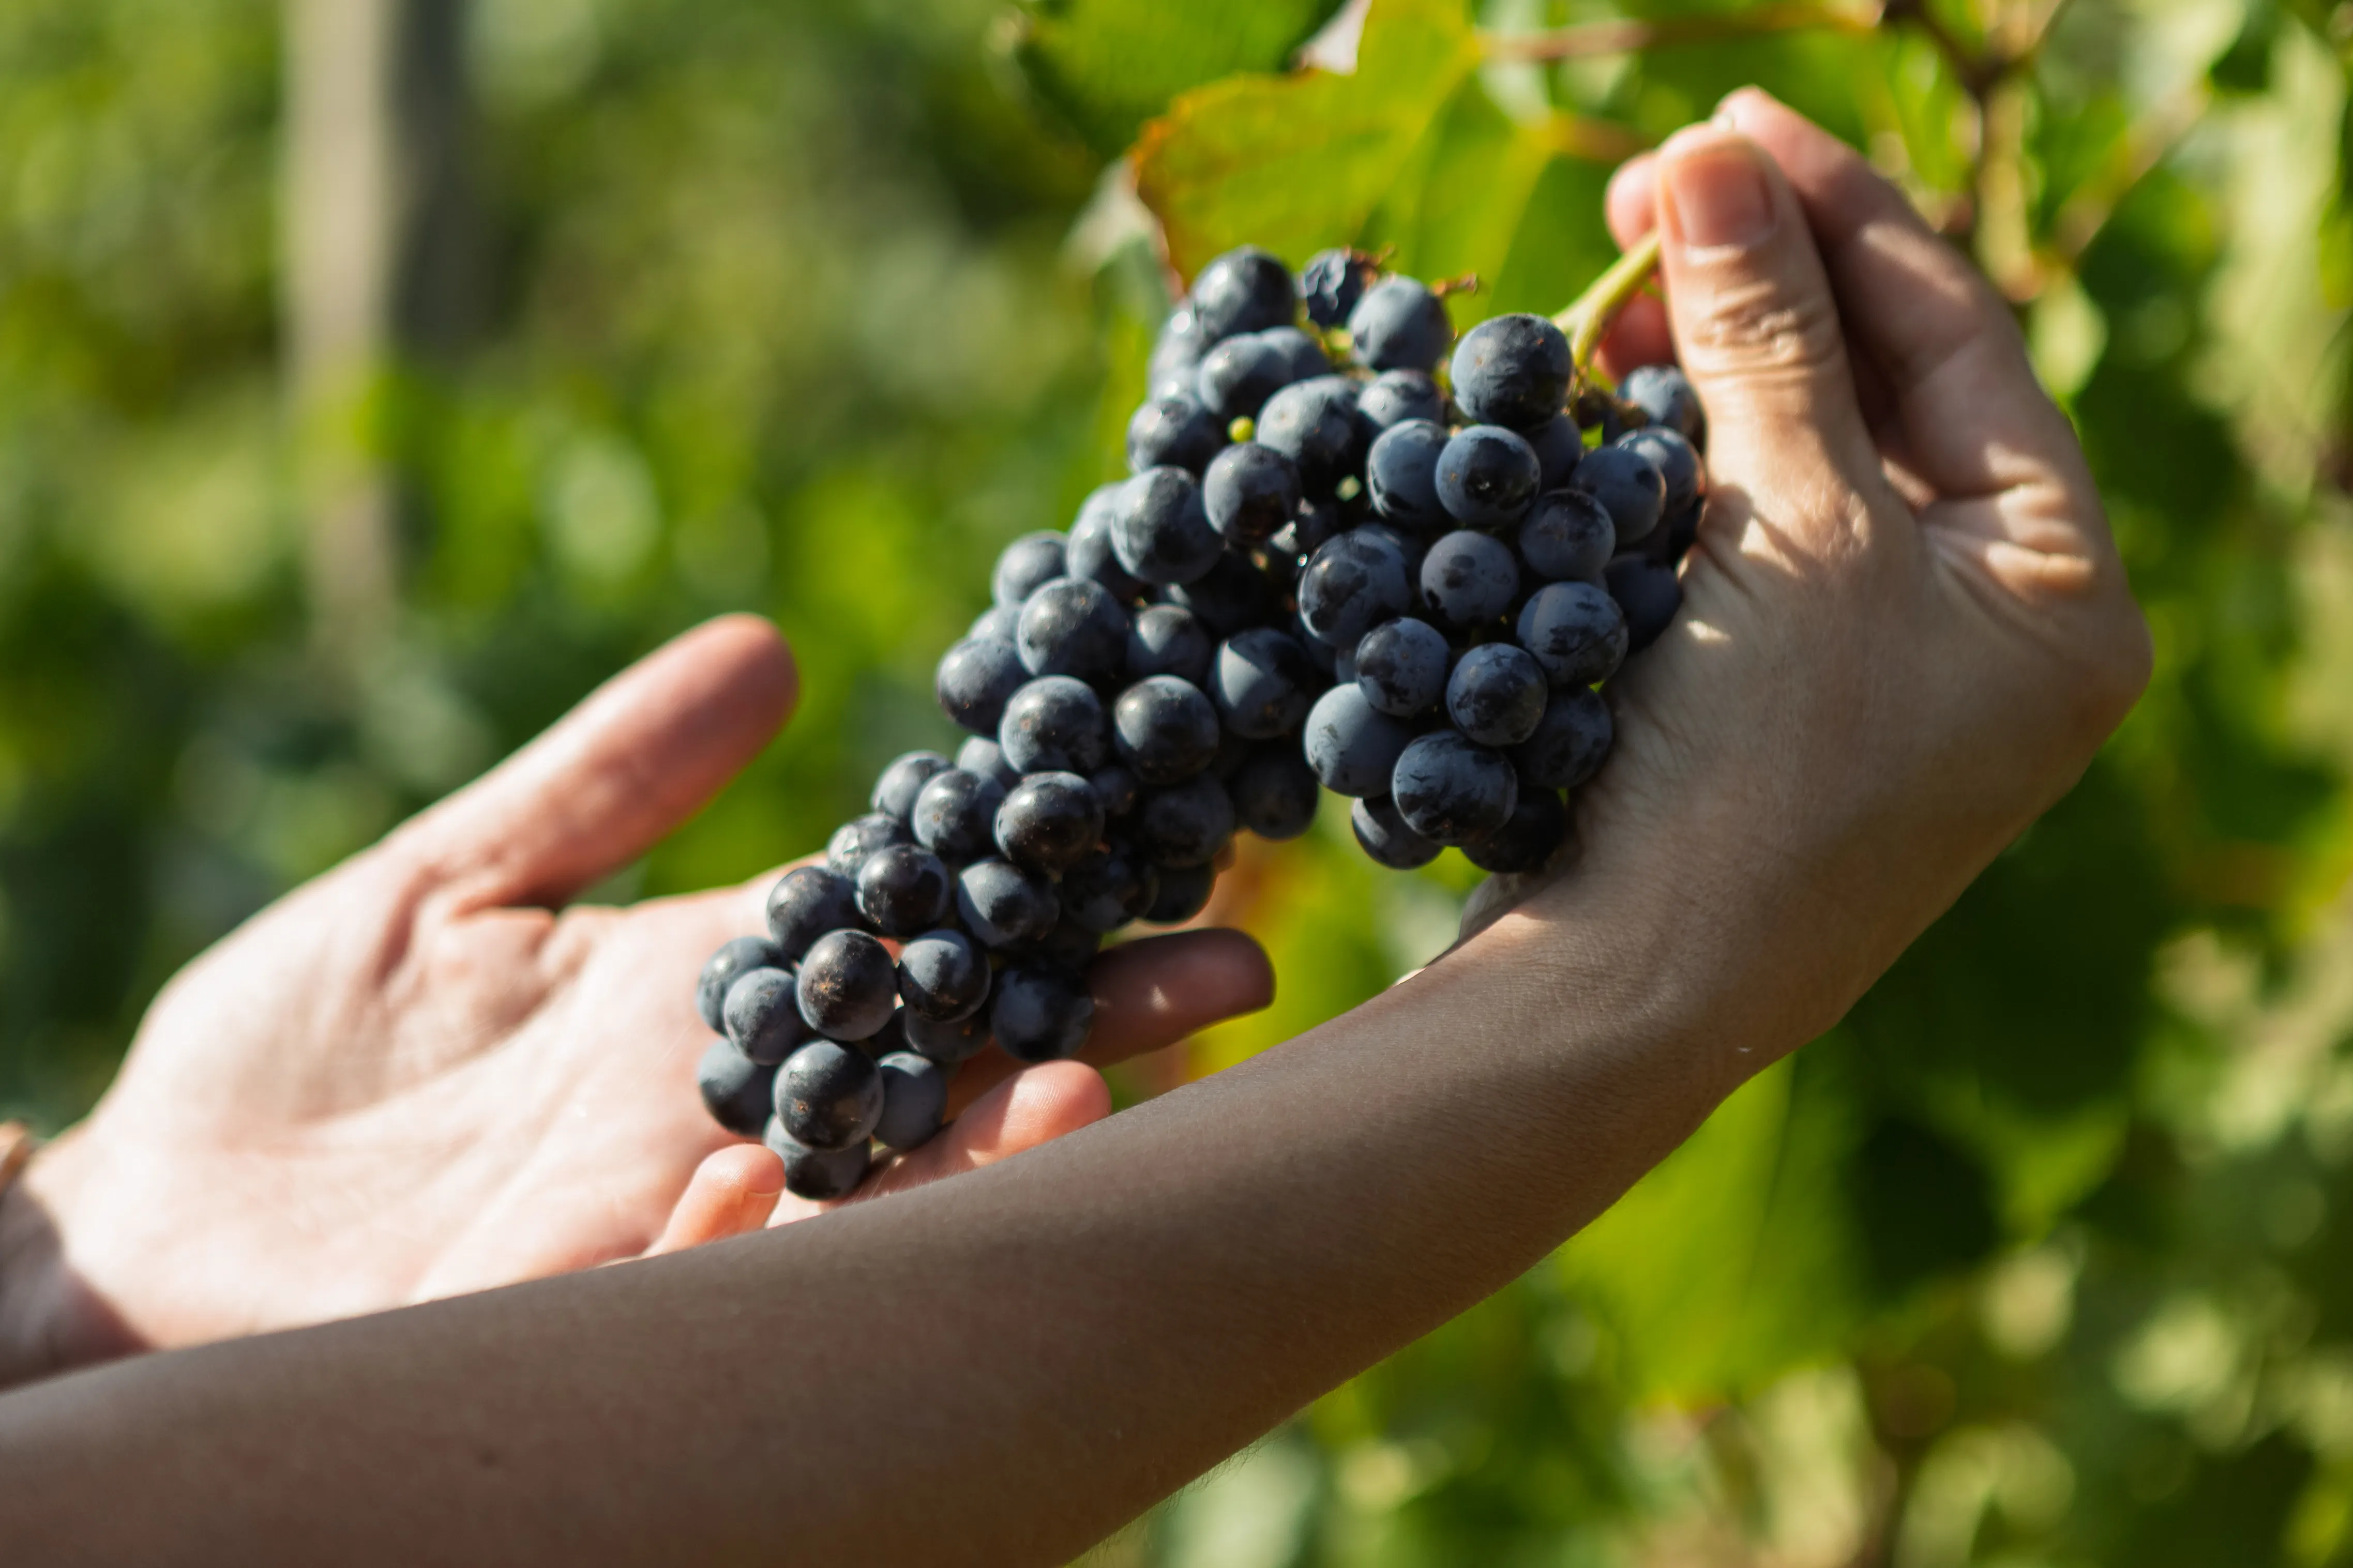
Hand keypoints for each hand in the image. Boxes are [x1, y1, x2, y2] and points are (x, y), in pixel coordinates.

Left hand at [0, 616, 1272, 1382]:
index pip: (919, 949)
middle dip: (1079, 1036)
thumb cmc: (291, 1061)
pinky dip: (748, 1250)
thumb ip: (605, 775)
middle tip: (1220, 980)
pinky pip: (689, 1296)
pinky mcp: (562, 1324)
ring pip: (859, 1206)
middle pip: (936, 1082)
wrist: (141, 1231)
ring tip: (1069, 1090)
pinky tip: (780, 1183)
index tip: (1179, 856)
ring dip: (967, 1156)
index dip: (1046, 903)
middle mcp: (717, 1128)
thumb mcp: (454, 880)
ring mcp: (650, 1236)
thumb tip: (767, 652)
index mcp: (711, 1011)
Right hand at [1476, 92, 2149, 1066]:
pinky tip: (1607, 399)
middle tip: (1645, 191)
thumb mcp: (1793, 535)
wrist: (1638, 992)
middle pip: (1880, 389)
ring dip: (1702, 364)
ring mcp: (1879, 661)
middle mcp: (1989, 620)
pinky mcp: (1773, 693)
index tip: (1730, 122)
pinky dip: (1673, 458)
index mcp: (2061, 586)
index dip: (1842, 212)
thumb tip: (1711, 162)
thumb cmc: (1761, 780)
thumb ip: (1761, 339)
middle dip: (1762, 283)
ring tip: (1607, 299)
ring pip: (1798, 457)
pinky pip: (1737, 532)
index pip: (1959, 339)